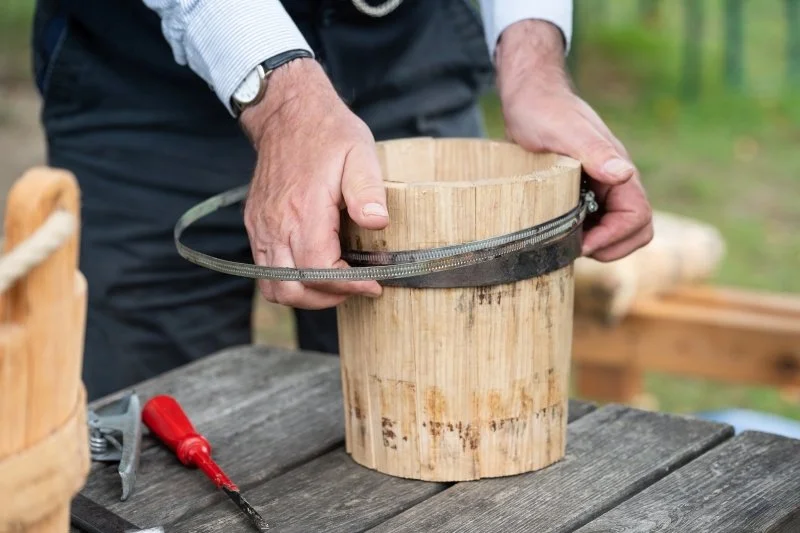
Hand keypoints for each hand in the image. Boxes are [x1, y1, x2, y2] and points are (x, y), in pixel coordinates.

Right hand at [239, 59, 388, 308]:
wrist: (287, 112)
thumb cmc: (328, 132)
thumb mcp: (360, 152)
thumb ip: (368, 190)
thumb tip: (378, 223)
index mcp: (303, 210)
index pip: (318, 269)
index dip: (348, 285)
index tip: (374, 285)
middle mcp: (275, 224)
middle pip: (292, 288)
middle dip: (327, 298)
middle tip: (356, 288)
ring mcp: (261, 227)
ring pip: (274, 287)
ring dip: (306, 295)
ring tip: (336, 285)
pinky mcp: (255, 226)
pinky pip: (264, 270)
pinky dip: (289, 281)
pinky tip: (315, 269)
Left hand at [494, 20, 652, 261]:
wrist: (529, 98)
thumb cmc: (544, 110)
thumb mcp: (565, 131)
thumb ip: (595, 152)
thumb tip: (625, 174)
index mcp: (618, 169)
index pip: (638, 218)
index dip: (614, 238)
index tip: (581, 243)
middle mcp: (616, 181)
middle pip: (636, 231)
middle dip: (611, 247)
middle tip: (575, 247)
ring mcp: (602, 188)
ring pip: (618, 231)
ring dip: (598, 244)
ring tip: (565, 242)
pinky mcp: (585, 192)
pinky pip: (597, 224)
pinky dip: (584, 236)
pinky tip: (558, 232)